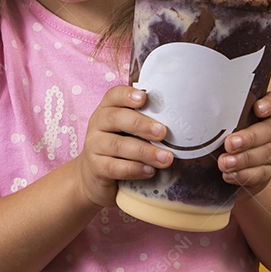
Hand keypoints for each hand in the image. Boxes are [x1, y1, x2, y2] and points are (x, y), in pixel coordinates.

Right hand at [74, 86, 174, 207]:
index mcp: (107, 109)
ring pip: (118, 145)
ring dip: (145, 152)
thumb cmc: (119, 146)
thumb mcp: (127, 129)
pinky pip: (115, 167)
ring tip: (165, 158)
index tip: (144, 98)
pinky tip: (150, 171)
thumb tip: (177, 119)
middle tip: (163, 132)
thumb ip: (144, 120)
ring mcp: (94, 146)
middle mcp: (97, 124)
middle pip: (116, 118)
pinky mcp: (95, 167)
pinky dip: (135, 169)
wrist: (94, 176)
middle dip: (142, 125)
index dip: (128, 95)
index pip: (114, 95)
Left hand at [218, 91, 270, 195]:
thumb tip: (194, 103)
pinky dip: (243, 175)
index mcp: (267, 110)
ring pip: (266, 154)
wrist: (227, 164)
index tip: (257, 109)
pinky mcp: (269, 170)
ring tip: (224, 163)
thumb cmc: (221, 132)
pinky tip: (228, 175)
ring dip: (244, 160)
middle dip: (250, 138)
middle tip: (229, 143)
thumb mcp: (221, 119)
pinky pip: (261, 174)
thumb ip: (218, 111)